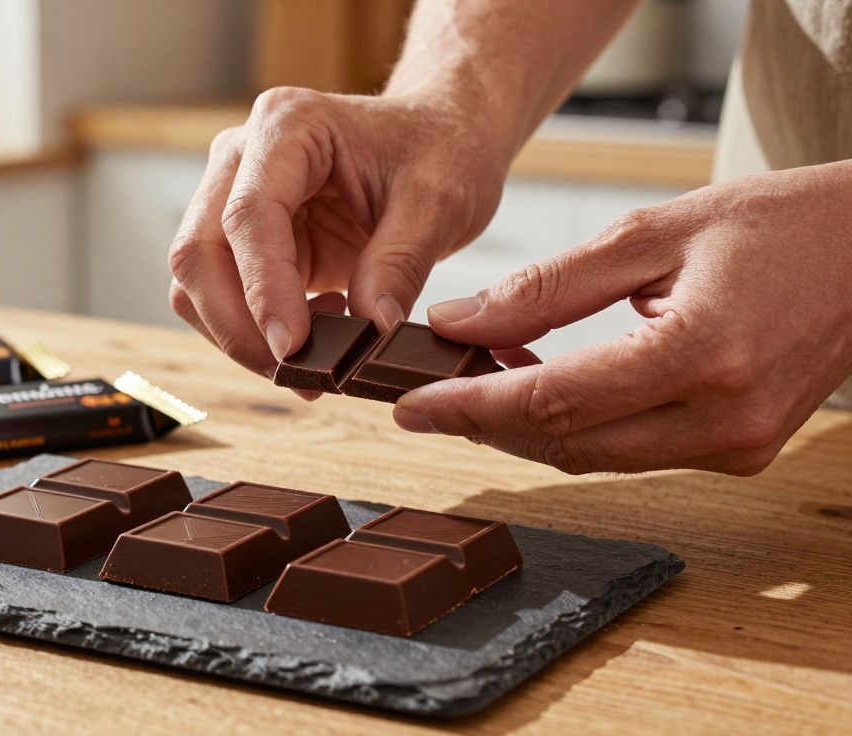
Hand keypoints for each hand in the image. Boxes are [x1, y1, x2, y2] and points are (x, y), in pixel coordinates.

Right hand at [168, 86, 511, 380]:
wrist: (439, 135)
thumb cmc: (439, 149)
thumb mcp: (439, 201)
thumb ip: (401, 263)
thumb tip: (370, 330)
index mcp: (287, 126)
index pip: (248, 215)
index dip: (262, 288)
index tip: (292, 348)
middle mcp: (241, 158)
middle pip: (198, 252)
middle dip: (237, 327)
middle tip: (298, 376)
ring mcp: (233, 198)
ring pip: (197, 284)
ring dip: (240, 336)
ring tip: (317, 354)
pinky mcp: (243, 242)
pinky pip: (224, 298)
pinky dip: (256, 332)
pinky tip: (316, 331)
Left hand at [395, 162, 851, 474]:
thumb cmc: (776, 224)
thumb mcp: (650, 232)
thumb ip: (549, 287)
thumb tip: (458, 324)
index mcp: (703, 353)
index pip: (554, 402)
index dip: (471, 409)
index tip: (410, 408)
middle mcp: (725, 418)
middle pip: (567, 444)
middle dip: (486, 424)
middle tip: (428, 395)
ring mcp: (739, 446)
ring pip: (597, 457)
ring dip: (528, 428)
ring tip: (474, 385)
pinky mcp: (742, 453)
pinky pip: (634, 453)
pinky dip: (580, 428)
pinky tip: (542, 392)